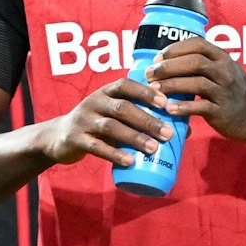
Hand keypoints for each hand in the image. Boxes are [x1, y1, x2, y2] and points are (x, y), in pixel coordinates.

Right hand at [40, 77, 173, 166]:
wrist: (59, 137)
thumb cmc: (100, 124)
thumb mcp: (118, 116)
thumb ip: (145, 119)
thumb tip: (186, 130)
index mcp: (106, 92)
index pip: (126, 85)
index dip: (145, 92)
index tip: (166, 102)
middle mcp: (94, 102)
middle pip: (122, 108)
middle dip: (147, 120)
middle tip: (168, 133)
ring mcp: (83, 120)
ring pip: (111, 127)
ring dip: (134, 137)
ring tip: (154, 148)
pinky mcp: (75, 139)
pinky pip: (96, 146)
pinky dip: (114, 154)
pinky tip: (130, 161)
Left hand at [145, 37, 245, 142]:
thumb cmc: (234, 91)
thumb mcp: (224, 71)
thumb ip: (202, 64)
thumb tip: (165, 61)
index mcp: (223, 58)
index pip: (197, 44)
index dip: (175, 49)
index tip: (158, 57)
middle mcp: (226, 72)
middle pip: (194, 62)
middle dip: (168, 67)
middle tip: (149, 73)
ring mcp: (226, 91)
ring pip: (196, 83)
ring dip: (171, 85)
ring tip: (154, 89)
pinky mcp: (223, 111)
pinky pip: (201, 107)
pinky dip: (183, 107)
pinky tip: (169, 108)